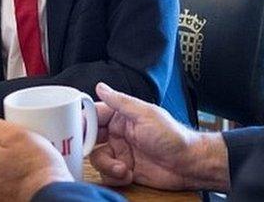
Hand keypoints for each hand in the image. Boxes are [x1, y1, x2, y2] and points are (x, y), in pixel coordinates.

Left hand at [0, 119, 73, 201]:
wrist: (51, 194)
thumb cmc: (37, 168)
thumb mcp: (15, 133)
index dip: (7, 135)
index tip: (20, 138)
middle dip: (10, 150)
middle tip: (28, 150)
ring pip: (4, 168)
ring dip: (15, 165)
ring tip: (32, 163)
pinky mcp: (6, 200)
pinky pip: (12, 182)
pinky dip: (20, 178)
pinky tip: (31, 176)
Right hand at [90, 83, 229, 191]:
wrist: (189, 165)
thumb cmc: (173, 136)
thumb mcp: (146, 114)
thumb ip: (120, 102)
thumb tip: (101, 87)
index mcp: (121, 116)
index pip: (93, 115)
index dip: (82, 122)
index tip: (74, 131)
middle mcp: (118, 134)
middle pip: (89, 139)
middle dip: (88, 148)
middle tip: (91, 152)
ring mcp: (120, 152)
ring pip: (97, 159)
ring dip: (107, 165)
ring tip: (122, 167)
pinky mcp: (124, 170)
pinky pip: (107, 174)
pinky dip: (114, 176)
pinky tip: (128, 174)